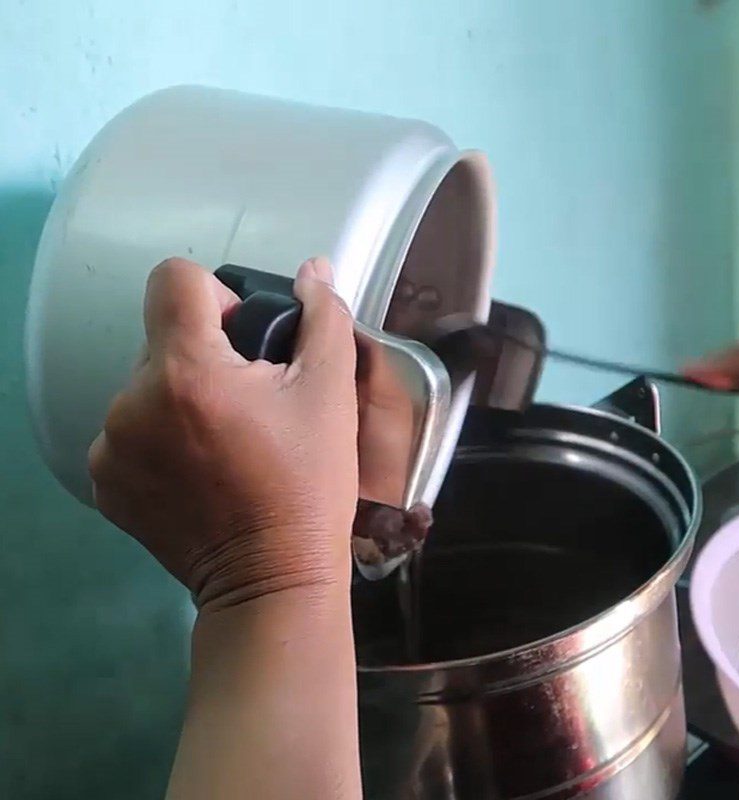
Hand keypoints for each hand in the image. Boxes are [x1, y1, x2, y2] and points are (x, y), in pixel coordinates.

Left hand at [88, 256, 357, 608]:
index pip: (174, 279)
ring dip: (181, 398)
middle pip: (162, 338)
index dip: (216, 296)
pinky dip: (160, 438)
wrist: (272, 578)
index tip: (244, 340)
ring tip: (225, 441)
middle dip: (204, 356)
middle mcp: (131, 401)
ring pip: (146, 386)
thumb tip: (314, 269)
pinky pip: (130, 431)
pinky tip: (199, 471)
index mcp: (185, 371)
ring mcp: (110, 446)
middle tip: (249, 403)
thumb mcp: (331, 394)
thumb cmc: (309, 483)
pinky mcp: (105, 482)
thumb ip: (324, 319)